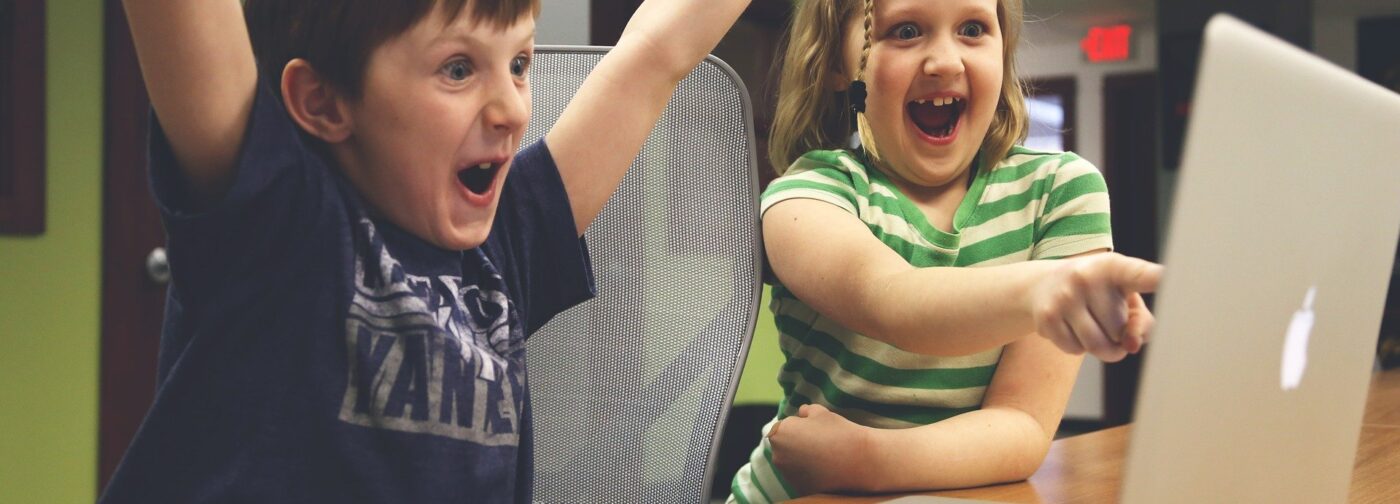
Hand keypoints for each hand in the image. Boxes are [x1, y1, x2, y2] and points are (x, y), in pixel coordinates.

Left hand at [767, 404, 873, 495]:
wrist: (859, 461)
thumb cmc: (838, 432)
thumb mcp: (821, 412)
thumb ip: (806, 410)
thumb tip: (801, 413)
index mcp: (779, 434)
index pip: (783, 427)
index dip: (800, 426)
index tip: (815, 429)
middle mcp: (777, 456)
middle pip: (784, 446)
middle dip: (796, 443)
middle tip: (820, 442)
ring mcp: (787, 475)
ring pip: (791, 462)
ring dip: (802, 459)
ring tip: (824, 456)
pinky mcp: (799, 489)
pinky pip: (801, 477)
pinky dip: (809, 473)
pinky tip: (826, 469)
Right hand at [1029, 253, 1161, 361]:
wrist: (1042, 284)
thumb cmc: (1097, 292)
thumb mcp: (1124, 294)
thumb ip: (1142, 321)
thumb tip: (1131, 345)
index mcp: (1114, 266)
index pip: (1142, 275)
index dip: (1160, 280)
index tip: (1175, 278)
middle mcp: (1087, 277)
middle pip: (1120, 330)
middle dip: (1118, 335)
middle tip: (1107, 318)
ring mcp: (1064, 297)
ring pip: (1099, 346)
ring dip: (1103, 348)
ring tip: (1096, 329)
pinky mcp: (1046, 317)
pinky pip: (1075, 350)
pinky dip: (1078, 347)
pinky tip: (1072, 327)